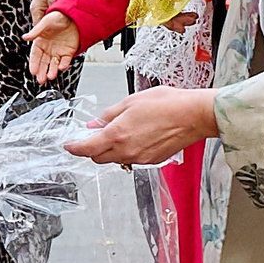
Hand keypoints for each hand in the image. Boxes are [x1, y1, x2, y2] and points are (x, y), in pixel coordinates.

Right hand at [23, 9, 80, 84]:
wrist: (74, 15)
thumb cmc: (58, 16)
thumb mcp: (45, 22)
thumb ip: (36, 31)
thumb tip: (25, 37)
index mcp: (40, 42)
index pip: (35, 55)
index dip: (33, 64)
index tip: (33, 71)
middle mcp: (48, 48)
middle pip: (43, 62)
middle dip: (42, 72)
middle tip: (40, 80)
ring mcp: (58, 51)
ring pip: (53, 64)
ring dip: (52, 71)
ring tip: (50, 77)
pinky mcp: (68, 52)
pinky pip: (65, 60)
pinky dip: (63, 65)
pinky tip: (61, 68)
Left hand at [63, 86, 218, 167]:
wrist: (194, 115)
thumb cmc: (167, 104)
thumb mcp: (130, 102)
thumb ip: (108, 115)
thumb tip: (94, 124)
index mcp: (117, 135)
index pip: (86, 149)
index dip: (74, 148)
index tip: (69, 145)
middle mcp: (127, 151)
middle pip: (98, 157)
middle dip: (91, 149)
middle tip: (93, 135)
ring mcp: (140, 158)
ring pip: (116, 159)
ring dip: (110, 150)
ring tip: (119, 132)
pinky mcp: (153, 161)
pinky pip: (132, 159)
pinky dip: (127, 151)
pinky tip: (135, 136)